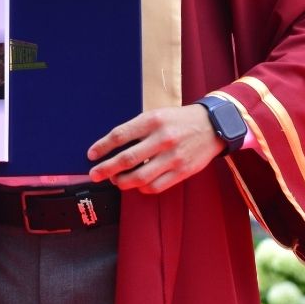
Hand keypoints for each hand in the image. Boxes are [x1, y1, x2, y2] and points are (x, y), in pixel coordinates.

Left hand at [85, 104, 222, 193]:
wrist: (213, 126)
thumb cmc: (179, 120)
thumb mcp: (156, 115)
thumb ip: (137, 129)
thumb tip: (113, 147)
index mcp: (152, 121)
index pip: (120, 135)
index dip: (102, 147)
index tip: (91, 155)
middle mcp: (162, 139)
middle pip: (126, 159)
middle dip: (106, 169)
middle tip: (94, 174)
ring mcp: (173, 157)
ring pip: (140, 177)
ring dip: (122, 182)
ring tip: (115, 180)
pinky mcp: (183, 171)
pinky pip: (156, 186)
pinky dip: (142, 188)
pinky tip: (136, 185)